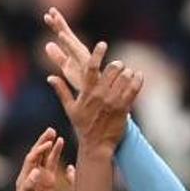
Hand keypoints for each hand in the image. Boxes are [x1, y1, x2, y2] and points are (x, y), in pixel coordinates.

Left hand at [13, 128, 69, 190]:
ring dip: (50, 146)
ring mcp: (40, 177)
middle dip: (43, 142)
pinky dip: (56, 156)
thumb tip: (35, 172)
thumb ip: (30, 187)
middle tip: (51, 130)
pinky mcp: (48, 182)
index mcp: (25, 177)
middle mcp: (32, 174)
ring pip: (45, 158)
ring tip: (57, 135)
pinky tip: (61, 148)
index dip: (39, 150)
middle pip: (37, 154)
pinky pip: (52, 165)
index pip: (32, 159)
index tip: (48, 143)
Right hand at [43, 14, 142, 152]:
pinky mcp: (124, 109)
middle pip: (112, 71)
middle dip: (116, 65)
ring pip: (124, 78)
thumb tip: (50, 77)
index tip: (102, 44)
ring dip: (127, 72)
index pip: (91, 69)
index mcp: (87, 93)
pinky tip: (139, 75)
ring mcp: (113, 102)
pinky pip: (133, 90)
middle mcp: (100, 96)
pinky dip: (138, 80)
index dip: (97, 54)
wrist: (97, 146)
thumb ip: (61, 90)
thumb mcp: (70, 109)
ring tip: (128, 72)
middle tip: (118, 65)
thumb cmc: (83, 127)